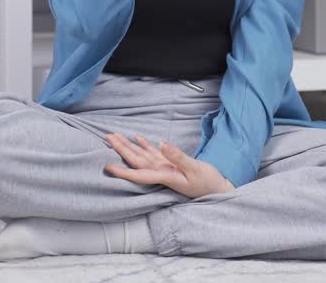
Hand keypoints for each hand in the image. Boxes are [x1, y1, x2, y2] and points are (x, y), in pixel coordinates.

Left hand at [103, 132, 235, 198]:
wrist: (218, 188)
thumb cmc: (208, 182)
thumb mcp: (195, 169)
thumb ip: (178, 157)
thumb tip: (162, 144)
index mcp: (165, 176)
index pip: (139, 174)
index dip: (123, 171)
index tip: (108, 166)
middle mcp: (162, 172)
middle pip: (137, 161)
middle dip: (121, 150)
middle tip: (107, 137)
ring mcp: (166, 168)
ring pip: (142, 155)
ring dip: (128, 146)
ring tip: (114, 136)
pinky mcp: (171, 164)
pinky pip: (154, 153)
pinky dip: (145, 145)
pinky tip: (137, 138)